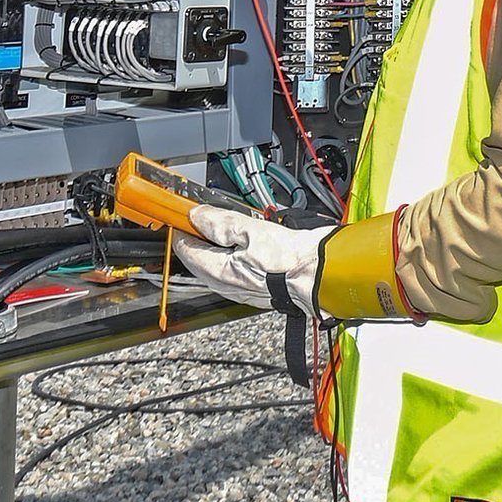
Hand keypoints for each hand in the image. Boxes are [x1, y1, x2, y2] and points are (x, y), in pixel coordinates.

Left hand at [173, 201, 330, 313]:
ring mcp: (239, 289)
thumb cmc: (290, 259)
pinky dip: (229, 255)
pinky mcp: (253, 288)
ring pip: (213, 265)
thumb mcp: (250, 230)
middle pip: (196, 258)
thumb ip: (219, 222)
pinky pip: (230, 270)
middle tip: (200, 215)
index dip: (181, 227)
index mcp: (218, 271)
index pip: (184, 249)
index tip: (181, 213)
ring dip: (213, 245)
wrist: (320, 276)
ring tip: (223, 225)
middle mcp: (224, 285)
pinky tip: (242, 242)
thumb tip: (197, 215)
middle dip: (196, 236)